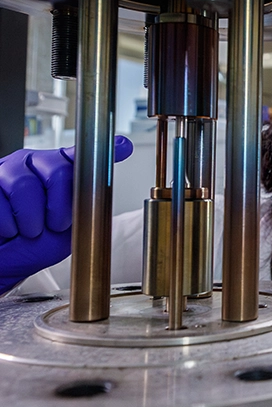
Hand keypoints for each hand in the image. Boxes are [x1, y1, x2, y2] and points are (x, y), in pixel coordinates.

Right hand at [0, 136, 133, 294]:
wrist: (3, 260)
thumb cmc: (34, 245)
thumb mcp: (69, 233)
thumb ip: (85, 212)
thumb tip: (98, 197)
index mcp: (59, 173)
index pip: (82, 156)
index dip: (106, 149)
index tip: (124, 146)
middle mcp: (34, 164)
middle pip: (58, 169)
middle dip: (60, 204)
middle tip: (55, 225)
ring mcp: (7, 170)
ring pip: (24, 184)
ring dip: (31, 218)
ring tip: (30, 231)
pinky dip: (7, 223)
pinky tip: (9, 229)